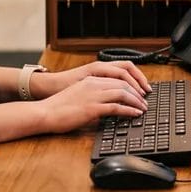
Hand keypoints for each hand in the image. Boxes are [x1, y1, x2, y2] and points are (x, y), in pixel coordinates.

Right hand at [33, 76, 148, 132]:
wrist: (45, 113)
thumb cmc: (58, 107)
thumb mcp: (78, 96)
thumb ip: (93, 96)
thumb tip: (106, 106)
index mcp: (91, 80)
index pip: (118, 77)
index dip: (132, 84)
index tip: (139, 92)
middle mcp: (94, 84)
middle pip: (123, 83)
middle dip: (137, 92)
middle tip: (145, 101)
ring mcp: (93, 95)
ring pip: (123, 93)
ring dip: (136, 101)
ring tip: (143, 108)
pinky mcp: (92, 108)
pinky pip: (116, 107)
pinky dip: (129, 110)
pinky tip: (135, 114)